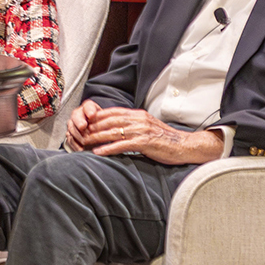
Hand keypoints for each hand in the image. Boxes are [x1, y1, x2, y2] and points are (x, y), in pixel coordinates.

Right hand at [63, 98, 105, 150]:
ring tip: (84, 141)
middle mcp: (79, 114)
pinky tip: (81, 149)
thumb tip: (105, 121)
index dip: (89, 110)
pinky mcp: (71, 135)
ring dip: (78, 134)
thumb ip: (106, 120)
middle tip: (83, 126)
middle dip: (79, 121)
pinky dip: (75, 144)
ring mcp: (73, 124)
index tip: (92, 115)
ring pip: (72, 127)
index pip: (88, 106)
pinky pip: (70, 139)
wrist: (100, 135)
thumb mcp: (108, 122)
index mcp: (89, 108)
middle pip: (76, 116)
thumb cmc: (105, 127)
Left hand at [73, 105, 226, 164]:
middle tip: (78, 133)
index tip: (83, 122)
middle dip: (92, 126)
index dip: (96, 117)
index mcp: (138, 115)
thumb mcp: (147, 127)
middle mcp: (138, 120)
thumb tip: (116, 127)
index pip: (112, 112)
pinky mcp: (146, 143)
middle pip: (109, 121)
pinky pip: (123, 145)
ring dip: (96, 137)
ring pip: (113, 132)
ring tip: (83, 142)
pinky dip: (109, 148)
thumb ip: (133, 125)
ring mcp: (142, 130)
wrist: (186, 146)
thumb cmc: (165, 140)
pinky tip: (98, 152)